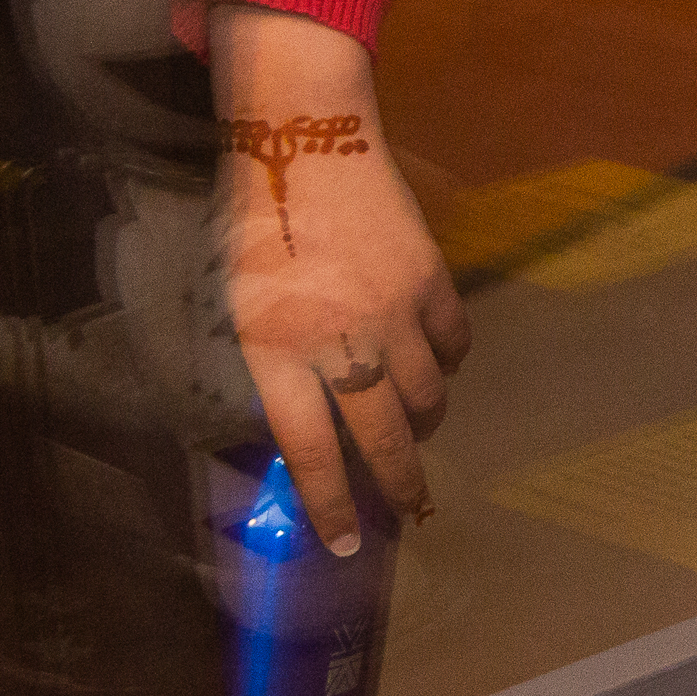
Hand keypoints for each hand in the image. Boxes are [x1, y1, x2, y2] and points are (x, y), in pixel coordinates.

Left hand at [213, 5, 469, 552]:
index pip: (310, 451)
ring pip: (426, 396)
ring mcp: (393, 313)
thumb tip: (308, 425)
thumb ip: (273, 368)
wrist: (307, 147)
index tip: (343, 548)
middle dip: (399, 485)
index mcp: (277, 352)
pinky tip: (430, 360)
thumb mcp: (242, 309)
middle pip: (382, 437)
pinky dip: (445, 363)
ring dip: (420, 419)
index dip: (329, 506)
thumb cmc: (258, 229)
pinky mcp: (431, 282)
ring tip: (409, 423)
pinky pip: (454, 345)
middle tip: (410, 512)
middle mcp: (340, 342)